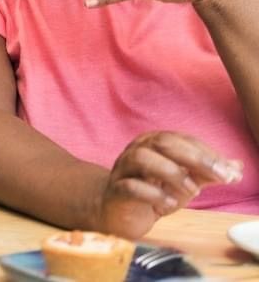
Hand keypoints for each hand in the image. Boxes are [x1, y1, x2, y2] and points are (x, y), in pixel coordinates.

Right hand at [94, 130, 240, 237]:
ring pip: (142, 158)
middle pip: (163, 142)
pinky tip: (170, 204)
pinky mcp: (116, 190)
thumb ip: (207, 174)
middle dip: (195, 158)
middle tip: (220, 177)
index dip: (207, 153)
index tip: (230, 171)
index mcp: (154, 143)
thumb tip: (237, 167)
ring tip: (192, 191)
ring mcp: (123, 169)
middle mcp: (137, 150)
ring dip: (172, 173)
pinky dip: (153, 194)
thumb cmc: (153, 192)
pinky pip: (131, 186)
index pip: (182, 139)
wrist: (119, 212)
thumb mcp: (184, 183)